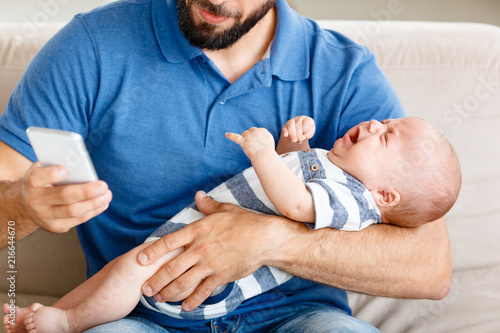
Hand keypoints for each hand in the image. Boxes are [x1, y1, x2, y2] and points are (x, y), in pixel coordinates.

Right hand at [22, 162, 111, 232]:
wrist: (27, 207)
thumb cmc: (42, 183)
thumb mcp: (43, 170)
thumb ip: (57, 165)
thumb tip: (80, 162)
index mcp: (31, 183)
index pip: (38, 178)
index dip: (52, 174)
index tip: (66, 170)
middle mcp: (35, 201)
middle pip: (63, 196)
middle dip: (86, 192)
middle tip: (103, 186)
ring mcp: (44, 216)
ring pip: (73, 212)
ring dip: (94, 203)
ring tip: (107, 195)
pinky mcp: (55, 226)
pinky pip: (77, 220)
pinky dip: (93, 211)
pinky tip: (102, 203)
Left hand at [138, 191, 276, 311]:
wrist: (265, 239)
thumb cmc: (245, 222)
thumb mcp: (225, 210)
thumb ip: (208, 205)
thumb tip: (199, 195)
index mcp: (198, 230)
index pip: (169, 242)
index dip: (152, 252)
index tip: (140, 259)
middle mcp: (200, 249)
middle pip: (171, 268)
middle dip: (156, 280)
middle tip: (145, 289)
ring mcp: (210, 265)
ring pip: (183, 282)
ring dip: (169, 292)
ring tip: (159, 299)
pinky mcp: (221, 276)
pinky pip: (203, 291)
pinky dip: (192, 301)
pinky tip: (185, 307)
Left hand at [225, 127, 274, 159]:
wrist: (264, 157)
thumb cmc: (267, 152)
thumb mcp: (268, 141)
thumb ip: (263, 137)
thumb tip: (257, 137)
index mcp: (262, 130)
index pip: (257, 131)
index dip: (256, 137)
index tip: (258, 143)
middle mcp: (255, 131)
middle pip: (250, 131)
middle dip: (250, 137)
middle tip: (254, 145)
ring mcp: (248, 136)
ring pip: (244, 133)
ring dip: (245, 138)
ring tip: (249, 146)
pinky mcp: (243, 142)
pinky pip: (235, 137)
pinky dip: (230, 136)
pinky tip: (226, 134)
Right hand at [281, 116, 315, 143]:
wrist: (298, 134)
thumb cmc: (306, 133)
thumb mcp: (309, 134)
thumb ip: (308, 135)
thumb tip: (303, 136)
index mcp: (307, 119)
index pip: (308, 122)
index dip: (306, 130)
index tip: (305, 137)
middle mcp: (299, 119)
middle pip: (298, 125)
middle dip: (299, 135)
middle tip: (299, 142)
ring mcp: (291, 122)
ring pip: (291, 126)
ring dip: (292, 134)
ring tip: (294, 141)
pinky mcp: (285, 127)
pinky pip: (284, 128)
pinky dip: (285, 132)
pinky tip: (285, 135)